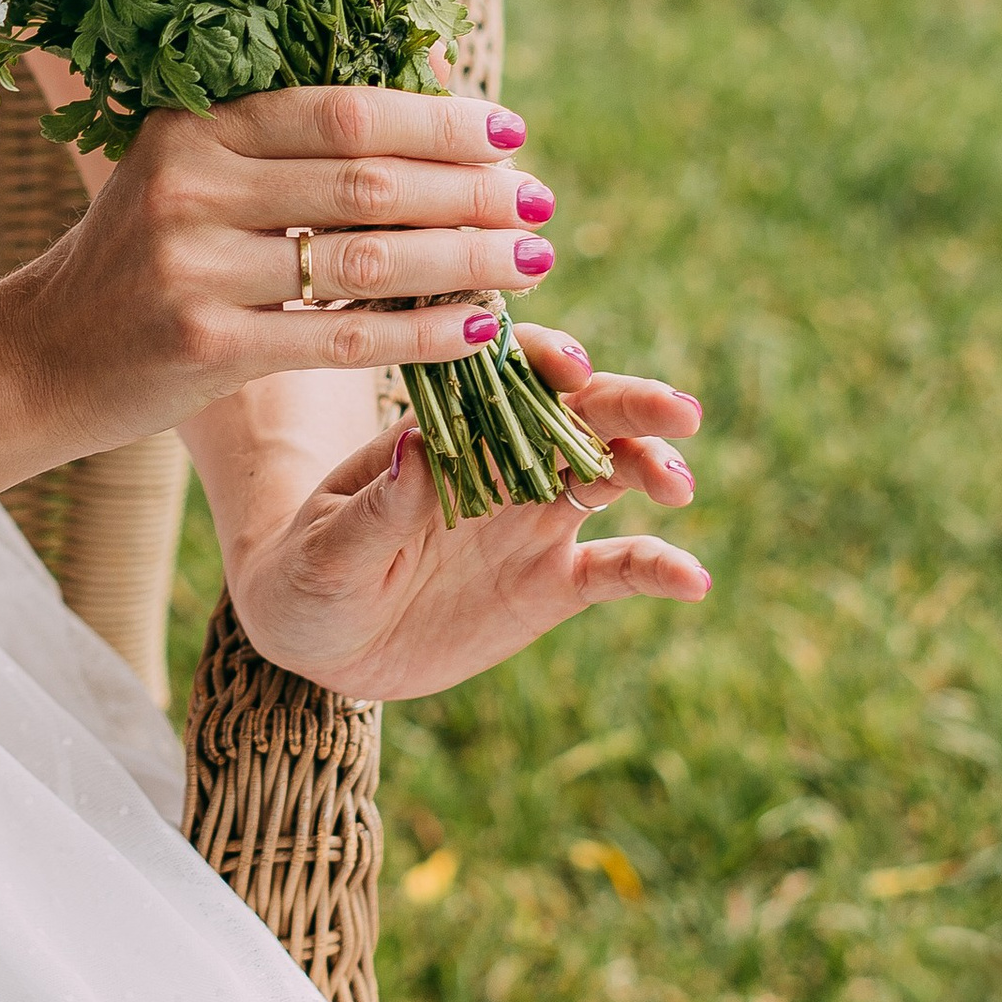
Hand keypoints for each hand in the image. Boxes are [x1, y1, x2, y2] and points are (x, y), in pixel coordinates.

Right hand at [12, 81, 564, 457]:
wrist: (38, 361)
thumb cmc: (138, 263)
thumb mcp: (188, 177)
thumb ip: (284, 144)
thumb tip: (432, 98)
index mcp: (192, 124)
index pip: (342, 111)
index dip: (436, 119)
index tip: (510, 132)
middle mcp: (189, 184)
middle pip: (367, 180)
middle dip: (471, 192)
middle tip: (542, 202)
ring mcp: (194, 266)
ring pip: (366, 258)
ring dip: (466, 260)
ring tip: (533, 263)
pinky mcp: (205, 345)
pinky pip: (344, 336)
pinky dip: (424, 333)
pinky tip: (482, 330)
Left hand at [218, 331, 708, 701]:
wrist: (319, 640)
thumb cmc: (307, 572)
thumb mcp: (327, 547)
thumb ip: (378, 505)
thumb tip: (418, 448)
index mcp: (445, 429)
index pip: (503, 374)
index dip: (542, 361)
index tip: (570, 367)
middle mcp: (501, 461)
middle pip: (577, 416)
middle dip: (628, 405)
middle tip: (678, 412)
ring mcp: (532, 518)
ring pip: (608, 477)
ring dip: (649, 469)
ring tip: (678, 484)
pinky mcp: (551, 583)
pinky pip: (615, 569)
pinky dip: (658, 569)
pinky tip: (695, 582)